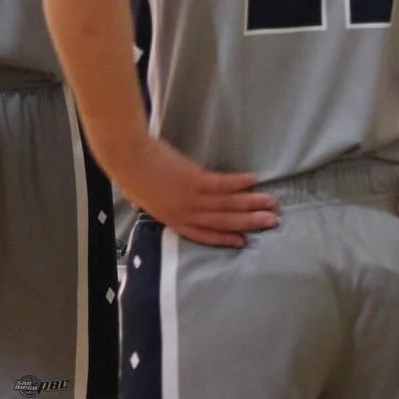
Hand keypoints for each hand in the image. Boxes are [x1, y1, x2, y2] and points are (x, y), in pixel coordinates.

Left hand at [119, 138, 277, 248]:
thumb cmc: (129, 176)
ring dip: (251, 204)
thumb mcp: (143, 199)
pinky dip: (238, 183)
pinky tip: (253, 181)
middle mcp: (185, 212)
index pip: (203, 234)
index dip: (225, 238)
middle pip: (222, 221)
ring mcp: (191, 196)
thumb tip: (167, 203)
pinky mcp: (194, 178)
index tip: (244, 241)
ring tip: (271, 204)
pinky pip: (221, 184)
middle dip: (248, 222)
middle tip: (271, 223)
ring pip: (227, 204)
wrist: (127, 157)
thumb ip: (160, 205)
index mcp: (172, 219)